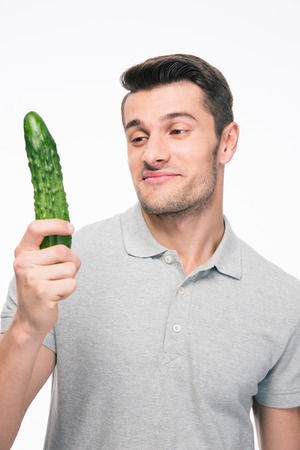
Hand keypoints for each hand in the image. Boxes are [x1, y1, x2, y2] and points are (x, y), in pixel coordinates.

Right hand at [13, 219, 80, 337]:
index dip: (56, 224)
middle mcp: (23, 263)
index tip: (70, 228)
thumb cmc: (40, 286)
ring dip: (70, 278)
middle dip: (72, 261)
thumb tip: (68, 227)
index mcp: (22, 252)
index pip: (36, 228)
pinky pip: (71, 283)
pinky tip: (56, 295)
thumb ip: (48, 248)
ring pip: (70, 268)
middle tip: (63, 273)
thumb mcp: (37, 264)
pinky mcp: (43, 292)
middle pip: (63, 251)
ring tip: (56, 285)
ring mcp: (32, 278)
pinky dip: (69, 290)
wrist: (30, 318)